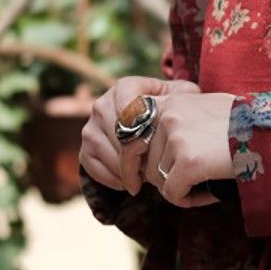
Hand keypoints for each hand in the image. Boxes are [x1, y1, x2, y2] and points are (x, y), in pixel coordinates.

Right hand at [79, 76, 199, 193]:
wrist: (153, 123)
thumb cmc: (172, 110)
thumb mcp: (183, 97)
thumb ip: (185, 95)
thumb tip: (180, 105)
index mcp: (125, 87)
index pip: (128, 109)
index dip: (141, 130)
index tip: (156, 146)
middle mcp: (102, 103)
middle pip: (115, 133)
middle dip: (136, 156)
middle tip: (154, 172)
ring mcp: (90, 125)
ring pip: (102, 150)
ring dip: (123, 168)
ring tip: (144, 179)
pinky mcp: (85, 146)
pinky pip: (90, 164)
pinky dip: (109, 177)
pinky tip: (128, 183)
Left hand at [142, 92, 234, 208]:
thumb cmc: (246, 124)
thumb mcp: (205, 108)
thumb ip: (176, 119)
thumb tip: (152, 147)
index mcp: (168, 100)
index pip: (131, 133)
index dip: (133, 159)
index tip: (138, 178)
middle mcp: (167, 115)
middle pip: (146, 163)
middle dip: (164, 178)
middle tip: (186, 185)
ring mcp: (176, 137)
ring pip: (159, 181)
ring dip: (181, 189)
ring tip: (208, 183)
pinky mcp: (187, 161)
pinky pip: (173, 194)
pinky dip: (190, 199)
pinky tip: (210, 192)